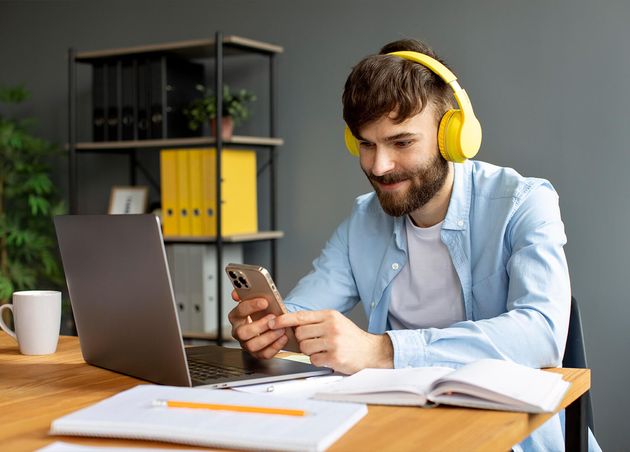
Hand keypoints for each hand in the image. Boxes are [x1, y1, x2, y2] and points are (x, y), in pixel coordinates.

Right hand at [227, 290, 288, 358]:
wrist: (270, 323)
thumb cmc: (262, 312)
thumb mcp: (256, 300)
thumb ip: (246, 294)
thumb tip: (236, 294)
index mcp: (236, 317)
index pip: (240, 311)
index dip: (252, 306)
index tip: (265, 301)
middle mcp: (239, 331)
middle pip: (242, 332)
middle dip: (259, 325)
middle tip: (273, 318)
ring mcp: (247, 344)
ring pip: (252, 345)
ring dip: (269, 337)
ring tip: (281, 329)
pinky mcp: (257, 353)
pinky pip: (264, 354)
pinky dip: (275, 346)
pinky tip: (283, 337)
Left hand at [270, 309, 393, 373]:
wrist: (371, 351)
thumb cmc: (351, 337)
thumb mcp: (336, 321)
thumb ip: (316, 321)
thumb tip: (292, 324)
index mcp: (330, 315)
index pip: (301, 316)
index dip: (284, 320)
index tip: (273, 322)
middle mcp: (331, 327)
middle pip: (300, 333)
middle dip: (302, 340)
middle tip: (314, 342)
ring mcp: (333, 342)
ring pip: (304, 347)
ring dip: (310, 351)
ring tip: (323, 349)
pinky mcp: (334, 357)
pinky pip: (313, 360)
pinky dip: (318, 360)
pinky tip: (328, 357)